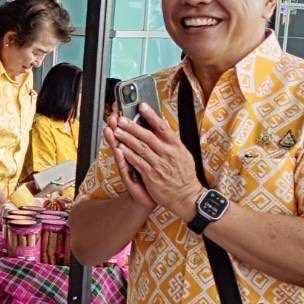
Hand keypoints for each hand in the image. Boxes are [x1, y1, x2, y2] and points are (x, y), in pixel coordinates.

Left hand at [112, 104, 201, 220]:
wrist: (186, 196)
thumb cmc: (184, 176)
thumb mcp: (183, 154)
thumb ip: (172, 142)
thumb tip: (162, 127)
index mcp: (176, 146)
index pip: (162, 127)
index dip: (151, 115)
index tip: (142, 106)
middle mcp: (167, 153)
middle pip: (147, 136)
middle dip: (132, 126)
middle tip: (121, 119)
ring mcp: (159, 164)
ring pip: (140, 148)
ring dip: (127, 138)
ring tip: (116, 131)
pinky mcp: (151, 176)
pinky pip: (137, 162)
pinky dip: (128, 154)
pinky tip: (120, 148)